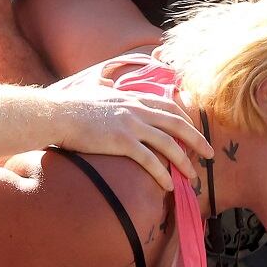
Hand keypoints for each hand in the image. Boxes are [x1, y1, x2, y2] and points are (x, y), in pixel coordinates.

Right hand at [53, 89, 211, 191]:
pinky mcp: (121, 141)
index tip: (194, 131)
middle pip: (177, 123)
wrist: (56, 113)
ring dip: (184, 161)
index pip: (168, 106)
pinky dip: (162, 173)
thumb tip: (107, 80)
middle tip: (210, 154)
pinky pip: (149, 160)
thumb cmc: (70, 104)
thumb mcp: (93, 86)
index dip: (185, 119)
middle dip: (197, 139)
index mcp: (132, 96)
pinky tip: (168, 186)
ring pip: (168, 143)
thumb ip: (105, 83)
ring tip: (192, 176)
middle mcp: (136, 108)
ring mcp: (130, 124)